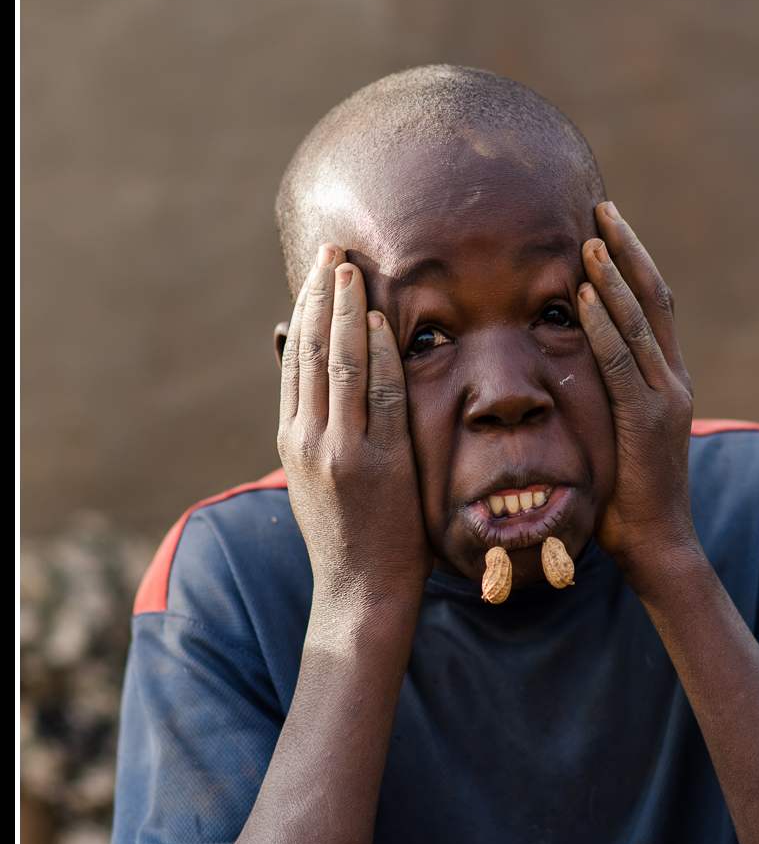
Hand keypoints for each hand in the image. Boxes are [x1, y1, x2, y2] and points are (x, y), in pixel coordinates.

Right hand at [276, 244, 432, 608]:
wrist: (359, 592)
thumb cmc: (344, 534)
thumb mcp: (312, 477)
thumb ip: (310, 425)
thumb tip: (307, 376)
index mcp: (291, 438)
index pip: (297, 359)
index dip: (307, 311)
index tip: (317, 273)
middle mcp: (308, 438)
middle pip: (312, 351)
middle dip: (322, 295)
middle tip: (333, 250)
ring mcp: (340, 450)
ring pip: (340, 364)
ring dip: (346, 311)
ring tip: (351, 268)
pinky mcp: (377, 463)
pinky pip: (380, 395)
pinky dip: (379, 353)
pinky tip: (382, 320)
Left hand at [578, 202, 697, 583]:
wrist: (656, 542)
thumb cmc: (623, 491)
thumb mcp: (613, 430)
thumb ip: (601, 394)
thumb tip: (565, 363)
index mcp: (665, 378)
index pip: (652, 305)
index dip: (632, 263)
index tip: (605, 227)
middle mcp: (672, 378)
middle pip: (655, 297)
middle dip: (628, 250)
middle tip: (602, 209)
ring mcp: (666, 396)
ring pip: (643, 320)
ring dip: (616, 276)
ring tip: (592, 237)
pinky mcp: (650, 418)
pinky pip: (622, 362)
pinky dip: (605, 326)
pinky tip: (584, 298)